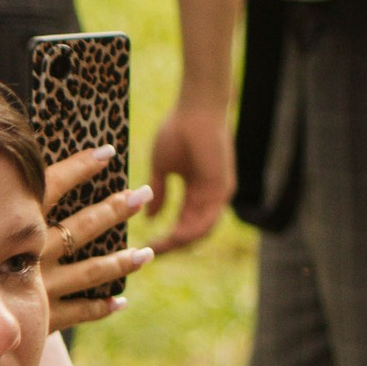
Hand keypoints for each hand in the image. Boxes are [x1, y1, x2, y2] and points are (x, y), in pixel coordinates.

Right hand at [39, 146, 153, 326]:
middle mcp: (29, 255)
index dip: (80, 168)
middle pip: (81, 227)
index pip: (51, 189)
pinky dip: (99, 308)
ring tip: (147, 254)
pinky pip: (78, 313)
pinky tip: (120, 302)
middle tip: (143, 194)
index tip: (107, 152)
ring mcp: (39, 287)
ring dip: (120, 261)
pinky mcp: (42, 318)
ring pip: (89, 272)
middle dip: (114, 209)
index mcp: (10, 229)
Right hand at [146, 93, 234, 249]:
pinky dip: (190, 233)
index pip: (182, 225)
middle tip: (148, 256)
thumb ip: (158, 193)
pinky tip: (172, 238)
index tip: (144, 249)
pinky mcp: (222, 190)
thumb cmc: (178, 131)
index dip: (164, 240)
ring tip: (157, 250)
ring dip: (179, 244)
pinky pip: (208, 220)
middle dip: (170, 247)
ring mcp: (217, 195)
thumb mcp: (161, 169)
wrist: (196, 110)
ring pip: (200, 232)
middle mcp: (208, 197)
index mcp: (196, 193)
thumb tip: (150, 217)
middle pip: (192, 234)